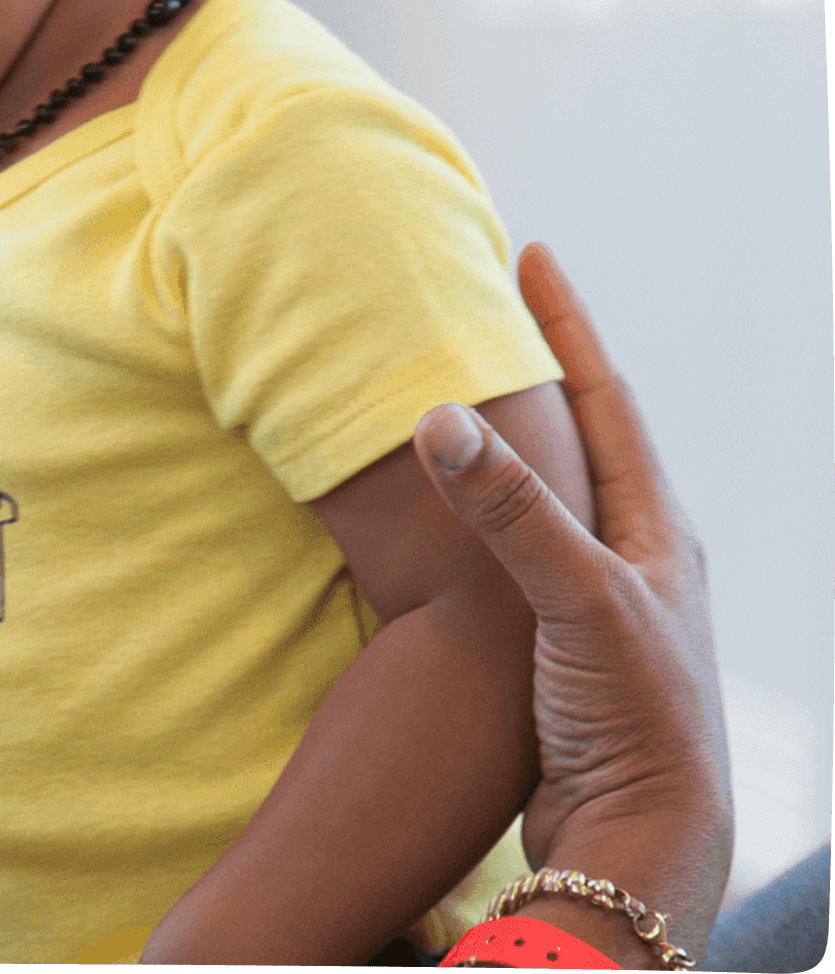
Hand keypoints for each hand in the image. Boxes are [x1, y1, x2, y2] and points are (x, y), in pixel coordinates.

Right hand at [409, 242, 731, 955]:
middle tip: (495, 313)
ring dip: (516, 445)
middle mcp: (635, 557)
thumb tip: (440, 418)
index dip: (567, 326)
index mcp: (654, 530)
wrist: (642, 839)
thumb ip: (511, 512)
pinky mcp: (562, 653)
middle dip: (542, 372)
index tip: (531, 256)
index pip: (606, 400)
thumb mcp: (577, 603)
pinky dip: (489, 518)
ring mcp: (601, 605)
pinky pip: (521, 556)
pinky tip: (459, 528)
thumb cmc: (632, 718)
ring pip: (554, 500)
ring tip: (470, 400)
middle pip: (586, 439)